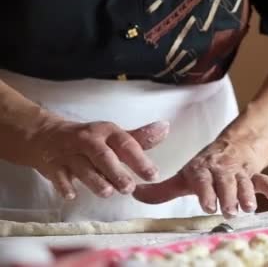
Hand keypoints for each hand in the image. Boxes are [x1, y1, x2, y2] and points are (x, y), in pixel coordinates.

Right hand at [15, 118, 169, 199]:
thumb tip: (165, 128)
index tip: (153, 175)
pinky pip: (58, 177)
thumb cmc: (89, 140)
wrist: (45, 136)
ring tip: (107, 192)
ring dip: (95, 180)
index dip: (140, 159)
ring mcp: (69, 153)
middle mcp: (88, 141)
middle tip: (129, 188)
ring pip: (82, 167)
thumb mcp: (112, 136)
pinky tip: (71, 195)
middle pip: (103, 156)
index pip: (126, 144)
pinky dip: (64, 186)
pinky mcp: (52, 166)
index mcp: (107, 132)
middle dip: (116, 172)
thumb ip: (139, 138)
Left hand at [133, 139, 267, 217]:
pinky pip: (264, 179)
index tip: (207, 205)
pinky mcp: (254, 175)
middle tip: (229, 209)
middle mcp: (221, 170)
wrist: (232, 147)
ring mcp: (239, 172)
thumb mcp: (184, 177)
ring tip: (249, 207)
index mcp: (202, 170)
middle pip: (226, 182)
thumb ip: (162, 190)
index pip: (203, 180)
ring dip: (248, 193)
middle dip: (228, 195)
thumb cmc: (206, 169)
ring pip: (245, 181)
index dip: (206, 192)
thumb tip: (135, 194)